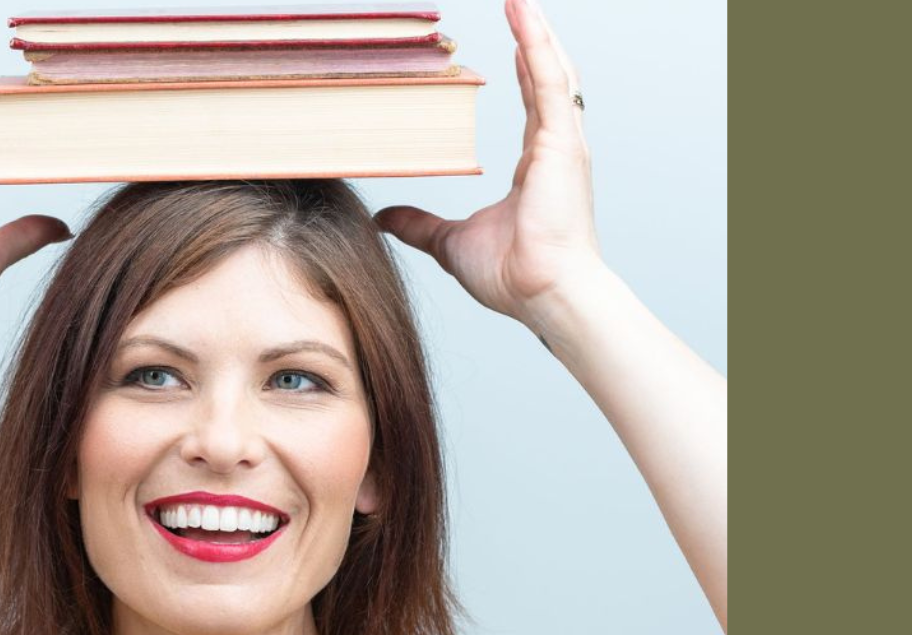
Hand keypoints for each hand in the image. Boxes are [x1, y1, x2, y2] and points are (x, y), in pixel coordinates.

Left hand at [374, 0, 602, 327]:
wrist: (543, 294)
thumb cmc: (514, 277)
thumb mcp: (450, 242)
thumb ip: (419, 224)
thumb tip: (384, 218)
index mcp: (535, 167)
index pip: (529, 104)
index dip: (520, 71)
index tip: (508, 46)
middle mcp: (554, 149)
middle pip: (545, 78)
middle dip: (534, 39)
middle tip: (520, 3)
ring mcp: (562, 143)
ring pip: (551, 70)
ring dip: (536, 29)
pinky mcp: (561, 143)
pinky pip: (548, 79)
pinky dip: (535, 41)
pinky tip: (521, 10)